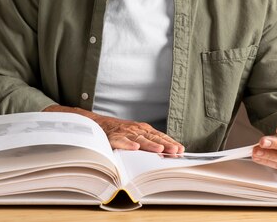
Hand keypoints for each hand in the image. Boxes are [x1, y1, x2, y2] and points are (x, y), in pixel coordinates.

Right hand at [43, 105, 183, 153]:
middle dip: (165, 144)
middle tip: (176, 151)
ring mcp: (124, 133)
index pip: (159, 136)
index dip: (170, 142)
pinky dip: (127, 144)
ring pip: (139, 139)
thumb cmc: (115, 132)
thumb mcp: (133, 134)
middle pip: (152, 137)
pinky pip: (120, 141)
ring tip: (160, 149)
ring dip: (150, 144)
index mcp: (141, 129)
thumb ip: (146, 141)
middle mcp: (135, 129)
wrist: (94, 124)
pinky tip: (134, 148)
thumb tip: (165, 152)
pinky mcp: (112, 137)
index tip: (181, 150)